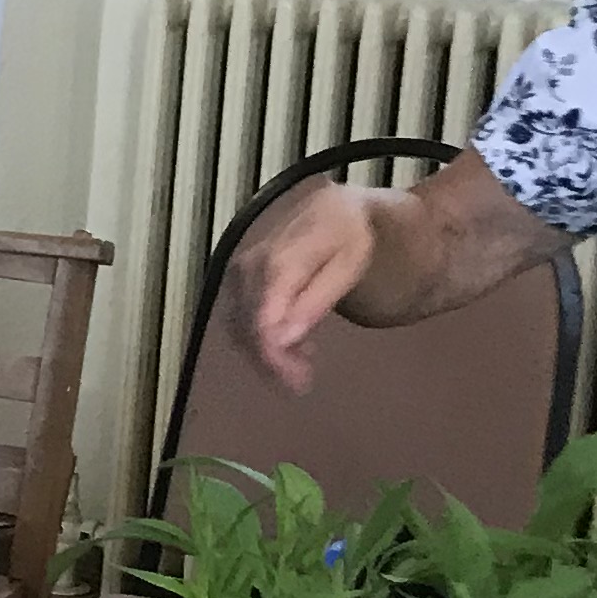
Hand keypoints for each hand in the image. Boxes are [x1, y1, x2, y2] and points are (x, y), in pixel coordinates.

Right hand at [220, 182, 384, 393]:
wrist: (344, 212)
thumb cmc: (357, 239)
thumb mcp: (352, 266)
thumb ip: (318, 298)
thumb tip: (280, 338)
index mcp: (287, 253)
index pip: (265, 312)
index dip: (272, 352)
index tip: (296, 382)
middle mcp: (256, 257)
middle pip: (248, 318)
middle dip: (271, 358)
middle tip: (301, 385)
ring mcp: (245, 266)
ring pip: (239, 321)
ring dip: (265, 352)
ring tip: (301, 370)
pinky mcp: (242, 276)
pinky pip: (241, 314)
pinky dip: (262, 338)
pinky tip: (291, 347)